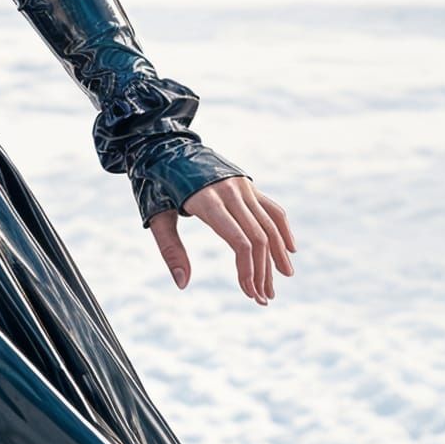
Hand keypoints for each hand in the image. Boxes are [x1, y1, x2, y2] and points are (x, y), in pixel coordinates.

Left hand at [149, 176, 295, 304]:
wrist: (162, 145)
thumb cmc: (155, 184)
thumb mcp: (156, 215)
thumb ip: (170, 249)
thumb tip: (183, 285)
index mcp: (206, 200)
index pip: (239, 241)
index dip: (248, 270)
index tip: (248, 293)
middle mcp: (230, 191)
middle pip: (258, 237)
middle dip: (263, 271)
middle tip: (263, 298)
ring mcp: (241, 185)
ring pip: (269, 224)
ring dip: (277, 255)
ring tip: (281, 280)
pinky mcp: (246, 183)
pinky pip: (271, 208)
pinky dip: (282, 229)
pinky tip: (289, 250)